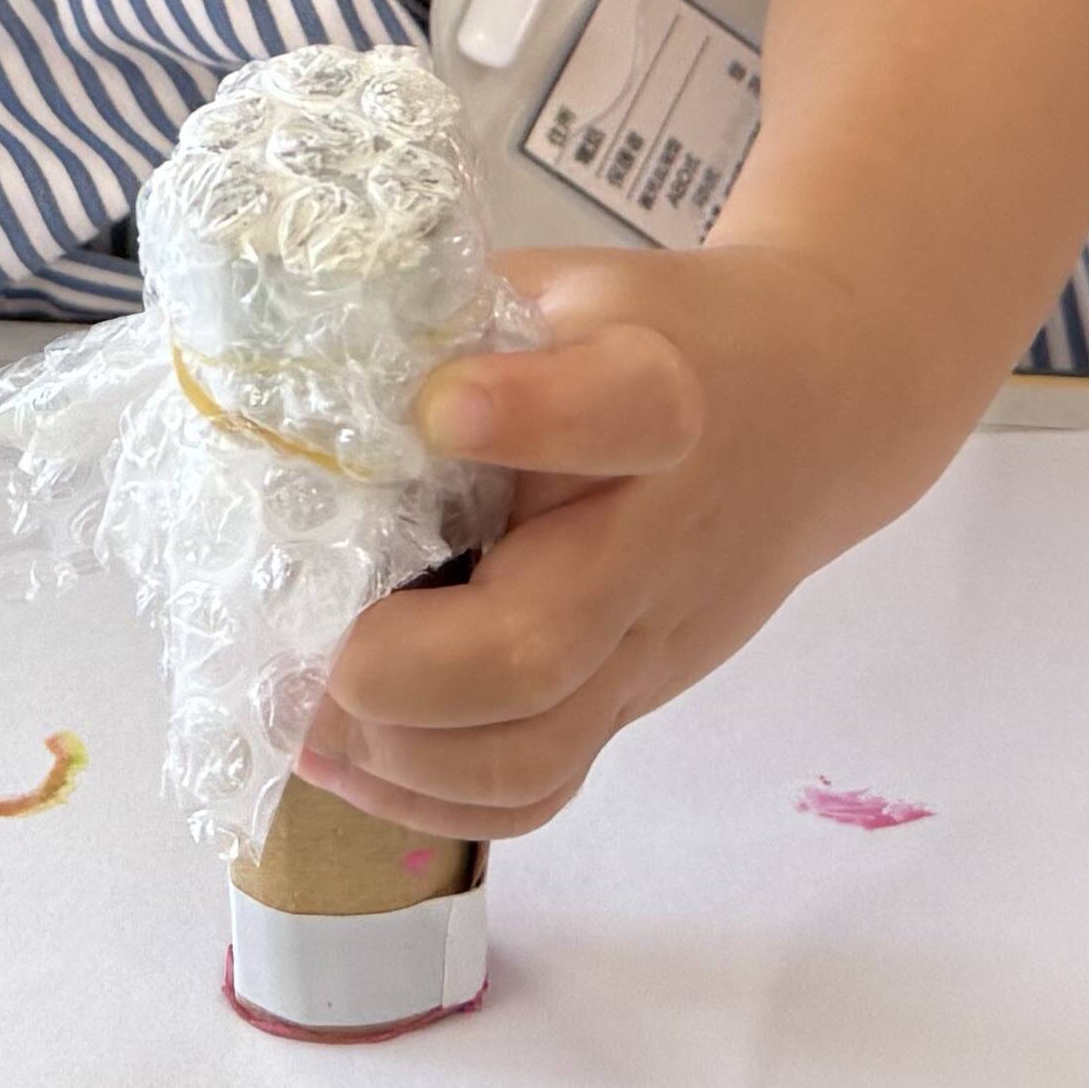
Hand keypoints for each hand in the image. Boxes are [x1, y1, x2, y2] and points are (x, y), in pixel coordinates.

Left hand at [298, 243, 978, 841]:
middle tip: (297, 648)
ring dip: (394, 754)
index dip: (530, 414)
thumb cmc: (654, 333)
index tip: (440, 406)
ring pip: (532, 751)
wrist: (815, 407)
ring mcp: (648, 640)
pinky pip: (540, 788)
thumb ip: (447, 314)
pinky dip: (432, 802)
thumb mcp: (567, 285)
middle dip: (395, 668)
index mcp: (657, 396)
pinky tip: (349, 760)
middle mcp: (659, 537)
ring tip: (296, 715)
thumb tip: (273, 358)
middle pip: (541, 644)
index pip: (623, 411)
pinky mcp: (633, 699)